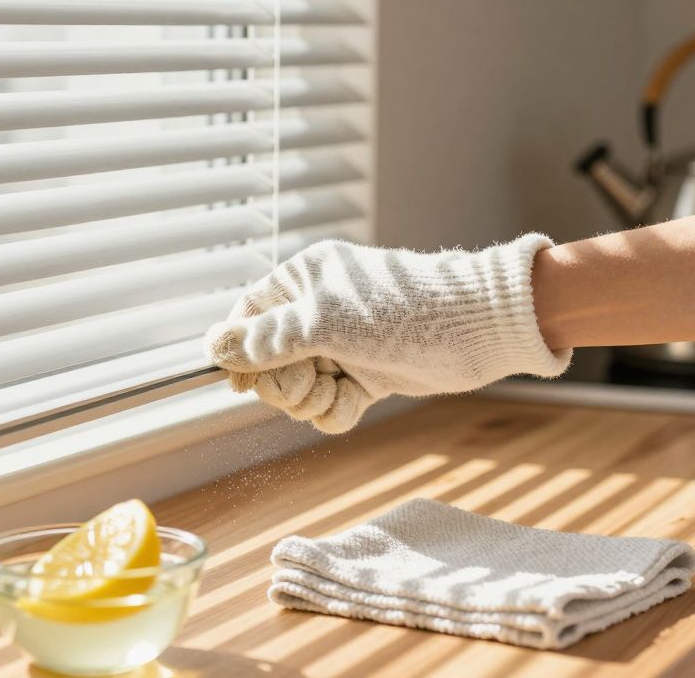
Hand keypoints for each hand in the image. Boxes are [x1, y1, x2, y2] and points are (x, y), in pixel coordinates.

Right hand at [204, 234, 570, 432]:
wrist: (479, 330)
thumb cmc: (403, 313)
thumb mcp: (327, 324)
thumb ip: (269, 339)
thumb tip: (215, 347)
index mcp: (303, 282)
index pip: (247, 317)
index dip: (238, 353)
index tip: (239, 383)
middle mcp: (318, 312)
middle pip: (268, 363)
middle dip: (283, 384)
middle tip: (309, 383)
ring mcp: (343, 346)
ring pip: (298, 389)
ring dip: (312, 401)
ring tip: (340, 390)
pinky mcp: (367, 374)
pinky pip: (329, 404)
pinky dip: (337, 411)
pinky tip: (357, 403)